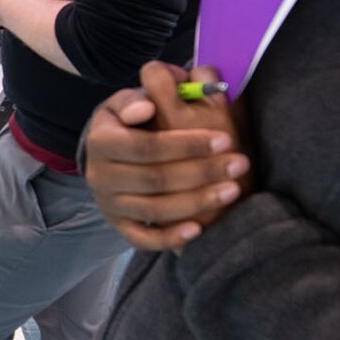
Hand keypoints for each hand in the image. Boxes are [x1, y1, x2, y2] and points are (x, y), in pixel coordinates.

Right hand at [83, 64, 253, 252]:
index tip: (224, 139)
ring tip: (233, 189)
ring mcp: (109, 204)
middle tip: (240, 164)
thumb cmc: (128, 122)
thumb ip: (136, 99)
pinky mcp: (119, 226)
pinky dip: (170, 237)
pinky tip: (199, 229)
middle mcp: (99, 176)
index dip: (186, 145)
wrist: (108, 154)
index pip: (147, 146)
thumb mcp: (125, 103)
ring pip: (155, 210)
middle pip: (155, 179)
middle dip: (202, 172)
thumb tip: (146, 108)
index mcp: (101, 141)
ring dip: (197, 201)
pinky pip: (143, 239)